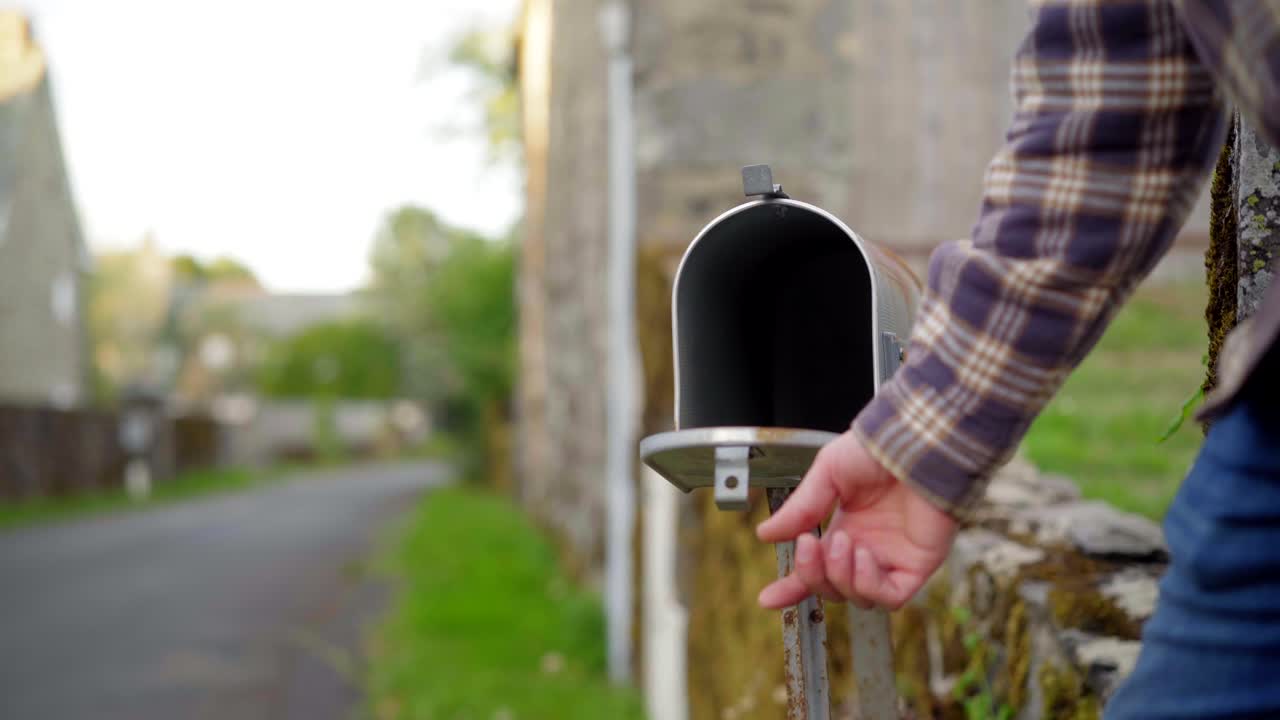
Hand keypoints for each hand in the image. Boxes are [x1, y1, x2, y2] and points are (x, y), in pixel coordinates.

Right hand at [756, 430, 957, 610]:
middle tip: (808, 544)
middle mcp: (868, 549)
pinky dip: (869, 584)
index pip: (817, 570)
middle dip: (813, 575)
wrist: (915, 444)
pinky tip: (863, 555)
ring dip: (840, 575)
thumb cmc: (877, 450)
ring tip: (842, 541)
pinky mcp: (918, 566)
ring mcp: (893, 560)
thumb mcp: (827, 474)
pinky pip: (890, 597)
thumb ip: (800, 509)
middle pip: (833, 589)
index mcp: (846, 529)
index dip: (793, 587)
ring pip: (859, 599)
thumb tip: (765, 535)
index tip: (768, 598)